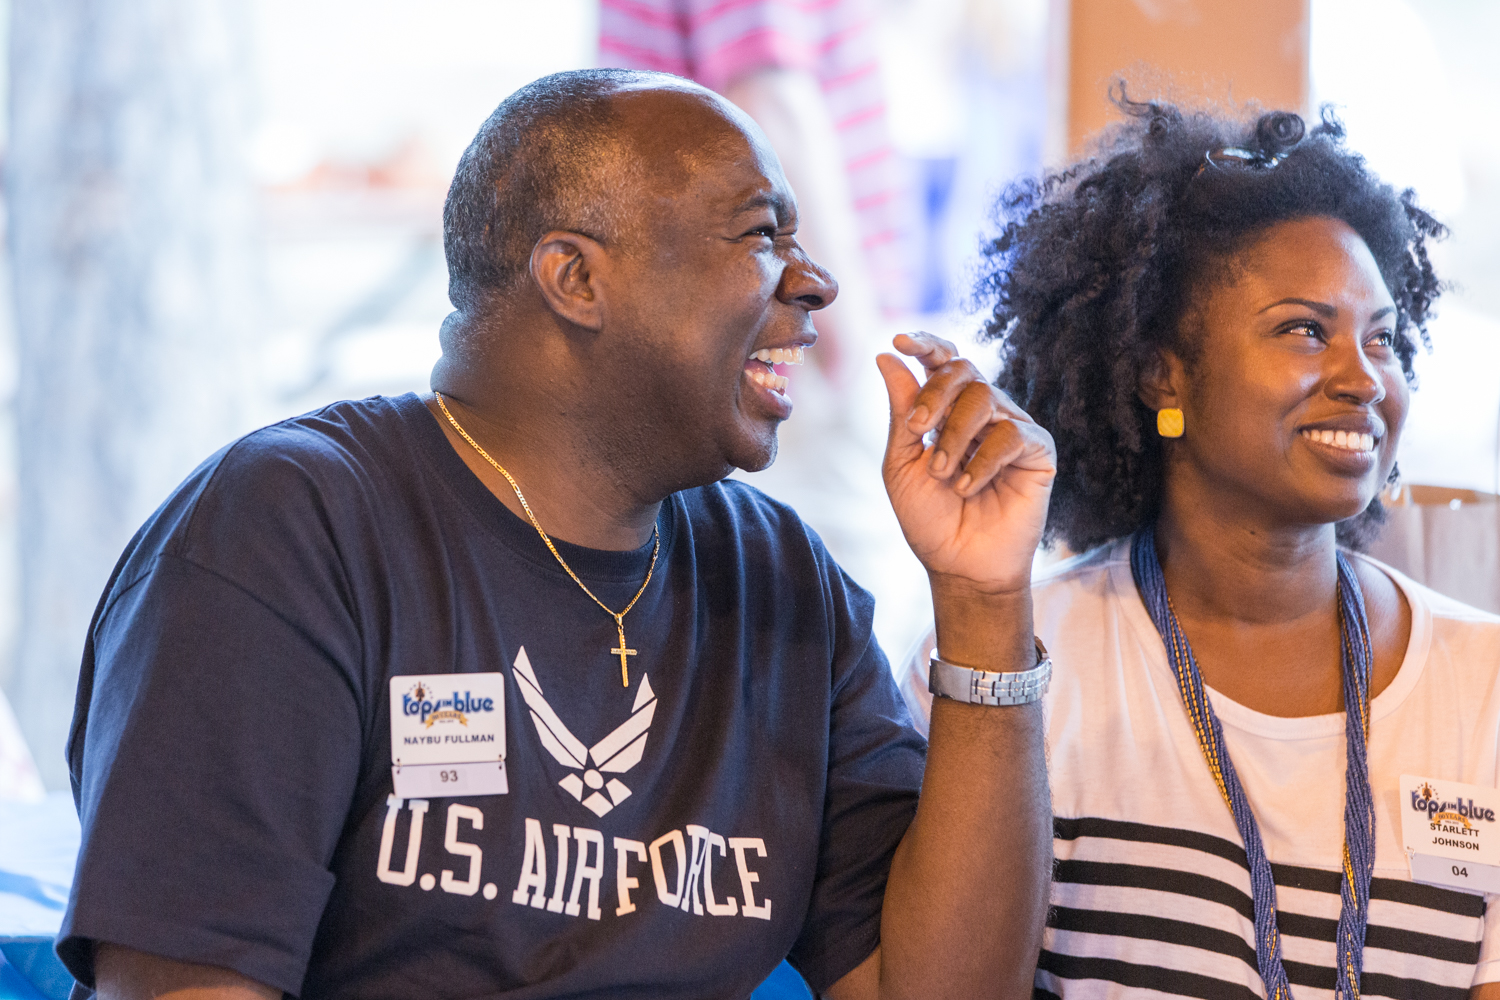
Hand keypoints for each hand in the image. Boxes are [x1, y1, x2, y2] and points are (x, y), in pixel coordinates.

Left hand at [877, 332, 1054, 595]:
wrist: (960, 566)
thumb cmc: (929, 519)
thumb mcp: (902, 463)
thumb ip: (901, 412)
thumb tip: (887, 356)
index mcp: (948, 411)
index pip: (943, 362)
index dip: (926, 344)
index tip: (900, 340)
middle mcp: (983, 413)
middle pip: (964, 370)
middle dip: (935, 395)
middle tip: (917, 431)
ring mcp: (1013, 429)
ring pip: (985, 397)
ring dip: (954, 435)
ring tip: (942, 474)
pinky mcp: (1039, 452)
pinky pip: (1012, 434)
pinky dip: (982, 460)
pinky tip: (968, 486)